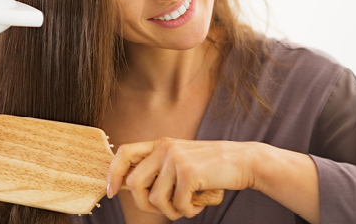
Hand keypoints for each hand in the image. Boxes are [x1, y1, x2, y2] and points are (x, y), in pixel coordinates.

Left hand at [106, 137, 257, 219]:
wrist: (243, 161)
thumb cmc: (211, 168)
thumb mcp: (180, 161)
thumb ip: (158, 169)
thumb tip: (129, 187)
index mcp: (160, 144)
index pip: (124, 153)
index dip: (113, 173)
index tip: (111, 191)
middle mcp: (164, 148)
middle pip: (135, 184)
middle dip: (145, 205)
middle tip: (167, 209)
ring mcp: (176, 159)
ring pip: (156, 199)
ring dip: (172, 211)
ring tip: (188, 206)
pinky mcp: (188, 172)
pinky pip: (177, 204)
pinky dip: (188, 211)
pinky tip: (199, 203)